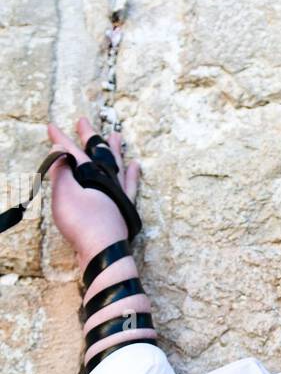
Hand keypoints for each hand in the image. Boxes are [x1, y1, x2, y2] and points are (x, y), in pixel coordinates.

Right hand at [45, 116, 140, 267]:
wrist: (103, 252)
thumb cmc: (82, 223)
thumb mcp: (64, 194)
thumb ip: (62, 171)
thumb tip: (61, 151)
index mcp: (93, 175)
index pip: (74, 152)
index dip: (61, 140)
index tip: (52, 126)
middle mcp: (109, 181)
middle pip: (99, 153)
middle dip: (89, 137)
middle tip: (83, 121)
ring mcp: (119, 194)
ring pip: (118, 165)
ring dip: (115, 150)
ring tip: (117, 136)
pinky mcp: (125, 209)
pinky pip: (131, 185)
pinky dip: (132, 174)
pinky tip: (136, 166)